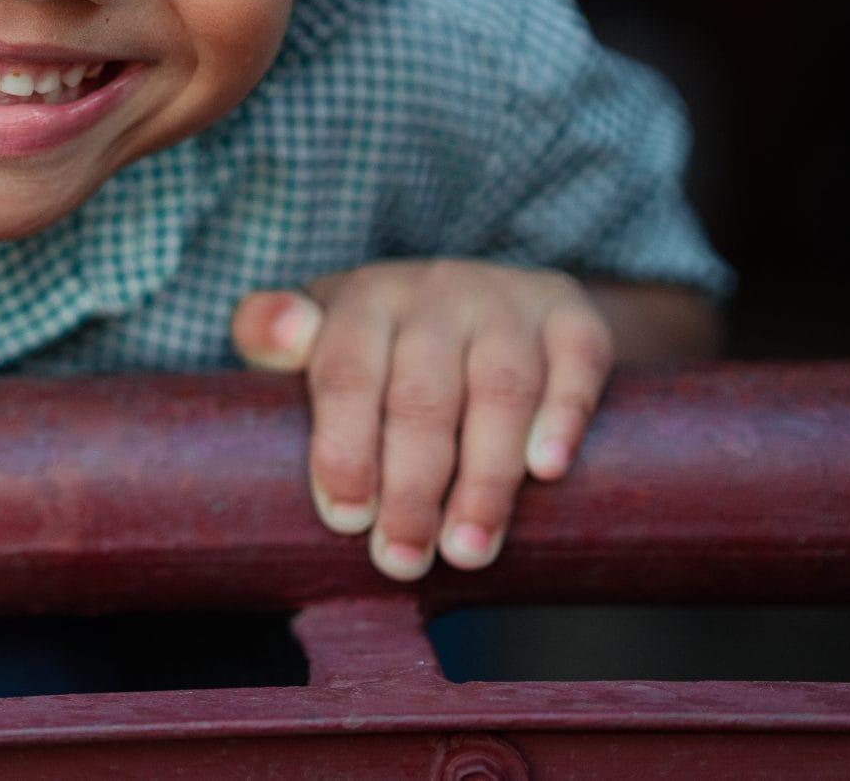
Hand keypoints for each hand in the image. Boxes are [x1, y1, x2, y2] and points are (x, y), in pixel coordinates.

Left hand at [231, 260, 613, 582]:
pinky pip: (576, 360)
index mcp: (364, 300)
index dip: (344, 448)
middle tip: (403, 559)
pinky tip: (546, 470)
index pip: (346, 371)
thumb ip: (273, 333)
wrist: (490, 301)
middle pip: (421, 394)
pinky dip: (563, 415)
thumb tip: (280, 332)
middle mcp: (435, 290)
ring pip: (499, 387)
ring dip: (485, 476)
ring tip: (467, 549)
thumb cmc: (384, 344)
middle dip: (411, 488)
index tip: (346, 519)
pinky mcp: (570, 316)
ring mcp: (507, 302)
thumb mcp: (320, 333)